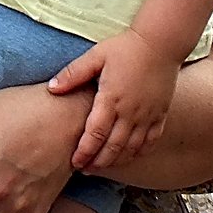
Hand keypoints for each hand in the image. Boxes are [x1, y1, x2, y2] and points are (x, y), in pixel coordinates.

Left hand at [50, 29, 180, 171]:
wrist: (160, 43)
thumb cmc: (124, 48)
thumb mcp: (95, 56)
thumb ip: (73, 74)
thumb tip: (52, 88)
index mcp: (111, 99)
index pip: (95, 134)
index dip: (85, 151)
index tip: (75, 162)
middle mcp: (131, 112)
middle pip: (113, 147)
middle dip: (98, 161)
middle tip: (85, 169)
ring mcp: (148, 115)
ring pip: (132, 148)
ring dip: (116, 160)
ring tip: (102, 166)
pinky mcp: (161, 114)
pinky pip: (151, 141)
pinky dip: (139, 152)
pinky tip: (129, 156)